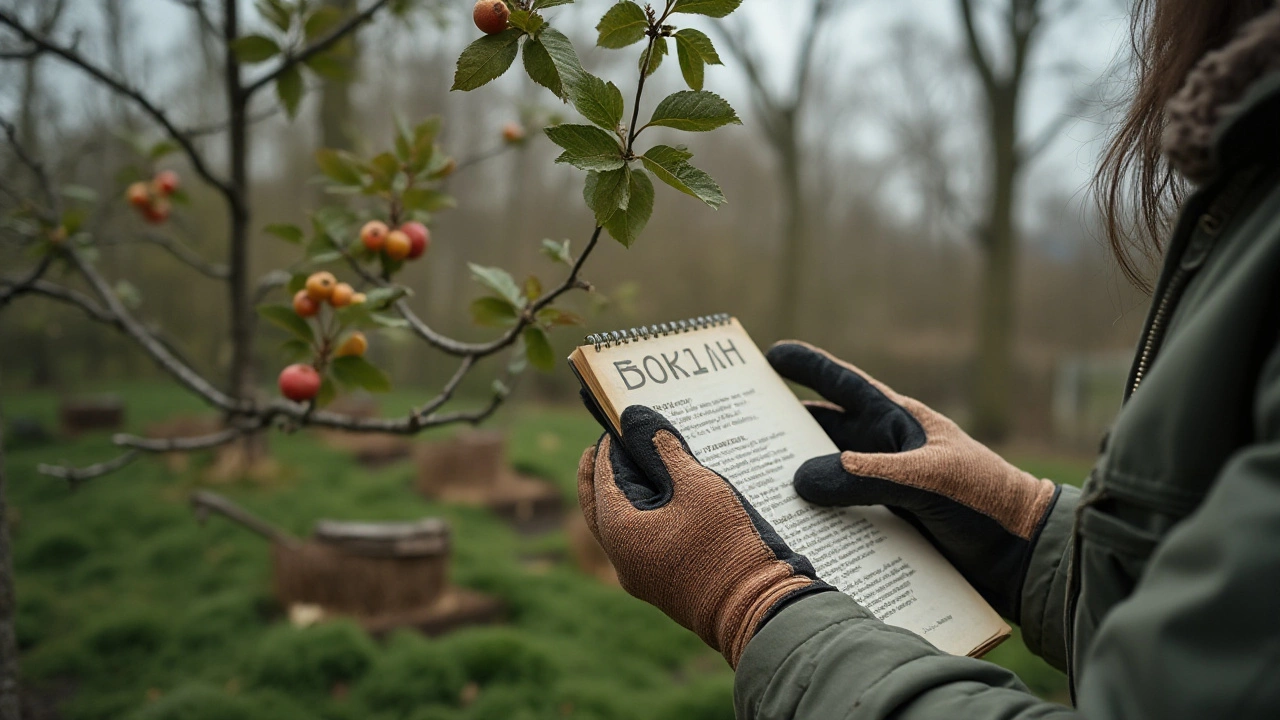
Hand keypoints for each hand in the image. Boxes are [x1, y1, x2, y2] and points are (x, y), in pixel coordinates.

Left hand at [577, 406, 830, 666]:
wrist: (758, 610)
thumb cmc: (727, 545)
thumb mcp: (699, 485)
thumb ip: (666, 450)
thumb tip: (640, 420)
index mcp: (619, 530)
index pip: (602, 476)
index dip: (611, 444)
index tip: (621, 419)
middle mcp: (620, 556)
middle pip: (599, 503)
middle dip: (602, 470)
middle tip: (610, 441)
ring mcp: (639, 574)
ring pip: (619, 525)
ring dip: (626, 493)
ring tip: (643, 462)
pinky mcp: (661, 583)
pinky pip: (641, 541)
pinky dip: (644, 515)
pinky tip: (668, 497)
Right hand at [766, 341, 1059, 620]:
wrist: (1025, 556)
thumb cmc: (984, 501)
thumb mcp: (924, 480)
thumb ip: (863, 476)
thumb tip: (799, 479)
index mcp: (900, 424)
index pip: (846, 386)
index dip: (810, 367)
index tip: (771, 353)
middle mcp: (888, 452)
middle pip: (827, 433)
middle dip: (787, 429)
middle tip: (741, 427)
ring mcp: (888, 489)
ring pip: (830, 477)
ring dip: (798, 480)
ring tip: (752, 483)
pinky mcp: (890, 526)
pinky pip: (843, 517)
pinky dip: (817, 520)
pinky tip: (791, 530)